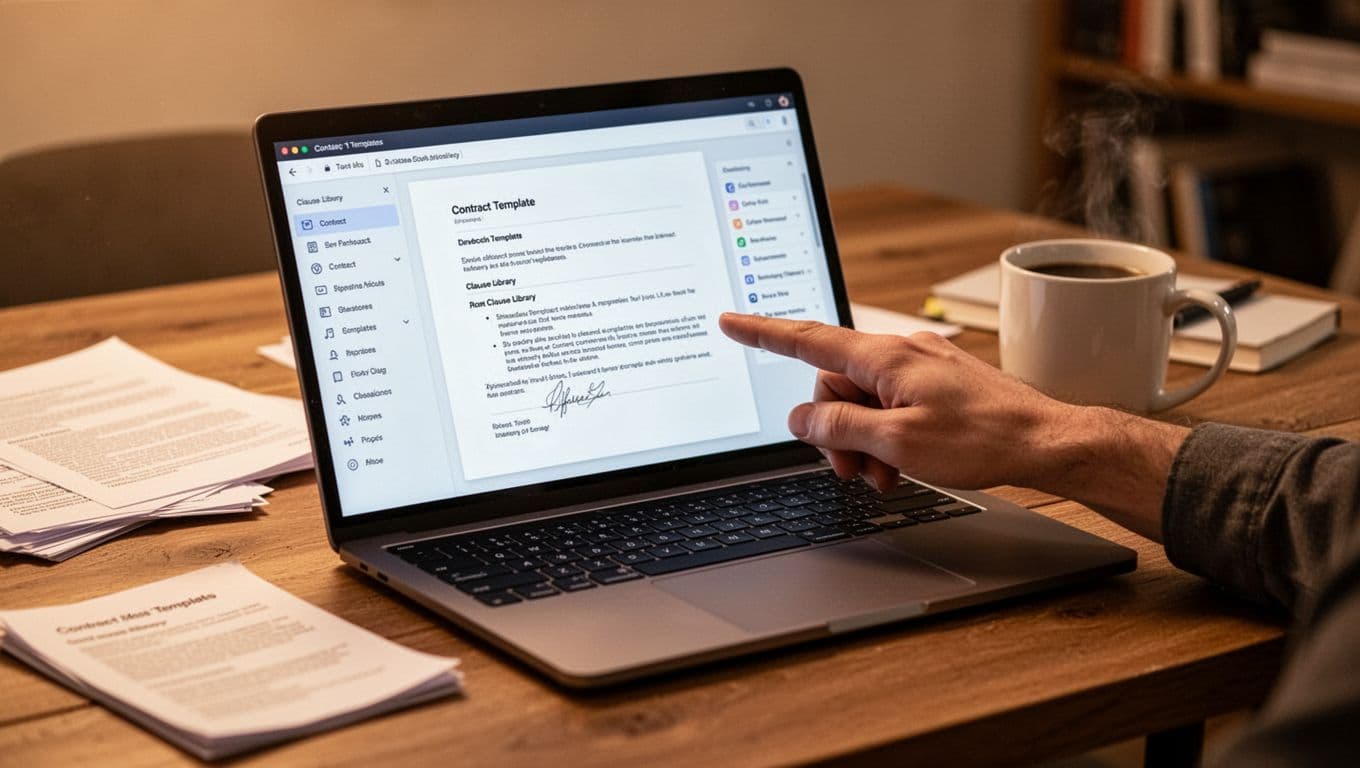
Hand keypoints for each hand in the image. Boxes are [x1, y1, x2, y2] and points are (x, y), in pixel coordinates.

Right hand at [718, 313, 1185, 539]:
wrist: (1047, 443)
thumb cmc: (983, 439)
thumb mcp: (898, 442)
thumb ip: (840, 427)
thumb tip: (801, 418)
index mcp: (885, 357)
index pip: (808, 339)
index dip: (763, 333)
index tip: (732, 322)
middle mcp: (900, 353)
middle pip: (834, 384)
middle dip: (833, 428)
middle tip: (852, 469)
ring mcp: (920, 368)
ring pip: (863, 400)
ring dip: (862, 440)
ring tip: (885, 474)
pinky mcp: (937, 385)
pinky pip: (891, 405)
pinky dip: (887, 435)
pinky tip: (902, 464)